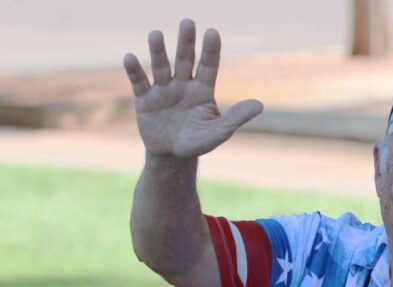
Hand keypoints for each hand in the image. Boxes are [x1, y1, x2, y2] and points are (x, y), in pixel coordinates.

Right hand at [122, 18, 262, 158]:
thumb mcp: (219, 132)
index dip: (210, 50)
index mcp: (202, 90)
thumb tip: (259, 105)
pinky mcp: (144, 98)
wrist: (172, 155)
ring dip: (158, 51)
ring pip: (161, 66)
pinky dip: (134, 70)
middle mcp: (183, 85)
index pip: (208, 66)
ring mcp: (163, 90)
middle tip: (187, 22)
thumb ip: (236, 117)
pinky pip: (139, 82)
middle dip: (186, 42)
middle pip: (185, 60)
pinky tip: (130, 57)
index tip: (212, 32)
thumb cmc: (198, 141)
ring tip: (156, 34)